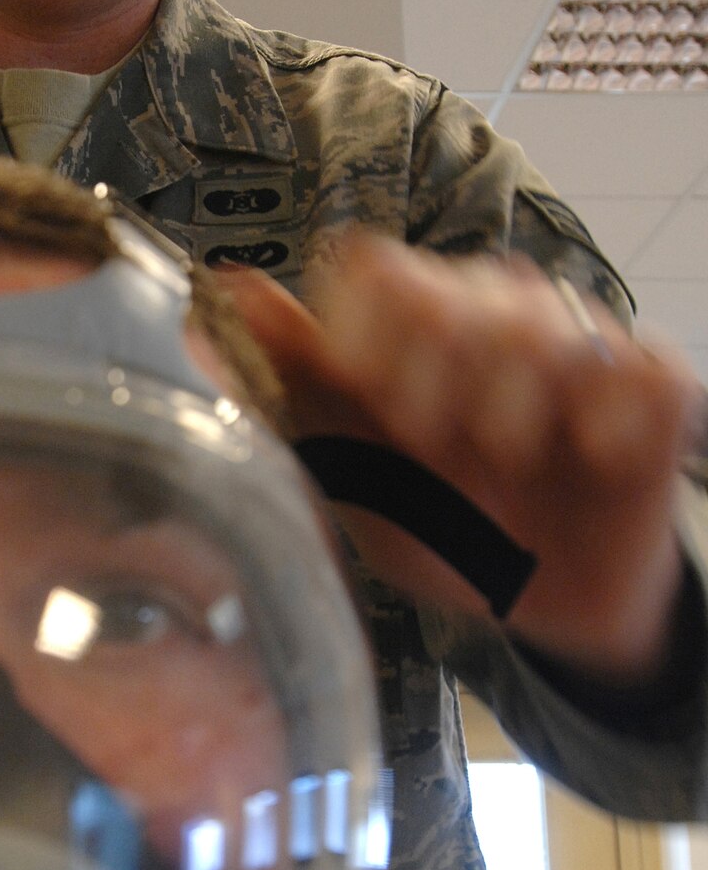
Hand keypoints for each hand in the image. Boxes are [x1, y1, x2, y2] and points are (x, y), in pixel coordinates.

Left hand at [220, 233, 703, 683]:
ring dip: (510, 414)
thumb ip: (293, 385)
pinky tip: (584, 460)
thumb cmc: (440, 524)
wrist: (546, 602)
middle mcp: (490, 310)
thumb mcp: (355, 472)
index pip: (369, 266)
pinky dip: (604, 427)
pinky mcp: (653, 380)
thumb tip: (215, 302)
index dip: (361, 335)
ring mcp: (575, 338)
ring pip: (538, 327)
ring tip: (509, 464)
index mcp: (407, 322)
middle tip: (436, 447)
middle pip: (449, 293)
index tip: (368, 404)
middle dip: (429, 388)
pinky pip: (636, 371)